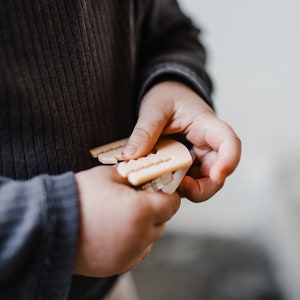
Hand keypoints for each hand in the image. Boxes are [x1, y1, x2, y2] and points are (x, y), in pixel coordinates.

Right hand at [73, 166, 180, 276]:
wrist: (50, 224)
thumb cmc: (78, 198)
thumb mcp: (108, 175)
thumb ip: (133, 175)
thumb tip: (145, 175)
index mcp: (141, 211)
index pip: (172, 204)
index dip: (167, 194)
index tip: (161, 190)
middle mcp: (140, 237)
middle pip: (162, 221)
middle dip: (155, 209)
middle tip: (138, 200)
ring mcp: (130, 254)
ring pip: (151, 238)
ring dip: (145, 227)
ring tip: (124, 216)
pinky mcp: (118, 266)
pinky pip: (137, 252)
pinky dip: (133, 242)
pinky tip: (116, 231)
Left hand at [122, 81, 240, 201]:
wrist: (167, 98)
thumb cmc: (167, 97)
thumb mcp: (154, 109)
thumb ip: (144, 131)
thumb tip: (131, 156)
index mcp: (207, 125)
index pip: (229, 142)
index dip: (229, 160)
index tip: (218, 175)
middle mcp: (207, 146)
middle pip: (217, 174)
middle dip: (202, 188)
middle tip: (178, 188)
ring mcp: (198, 159)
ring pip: (201, 183)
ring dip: (184, 189)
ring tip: (159, 183)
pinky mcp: (187, 167)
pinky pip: (185, 182)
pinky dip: (173, 186)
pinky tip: (156, 181)